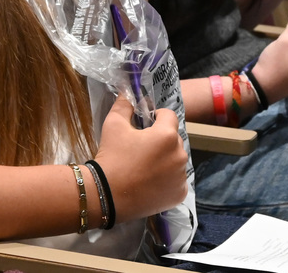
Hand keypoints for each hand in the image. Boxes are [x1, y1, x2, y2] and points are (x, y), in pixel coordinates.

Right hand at [94, 95, 188, 220]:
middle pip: (174, 139)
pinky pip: (178, 180)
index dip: (156, 117)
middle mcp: (180, 155)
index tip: (144, 126)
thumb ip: (124, 105)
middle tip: (141, 149)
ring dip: (166, 159)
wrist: (105, 195)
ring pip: (176, 159)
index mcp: (167, 135)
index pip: (169, 116)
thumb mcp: (113, 125)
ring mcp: (181, 176)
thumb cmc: (111, 157)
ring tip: (145, 168)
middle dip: (161, 140)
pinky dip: (168, 180)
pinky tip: (151, 182)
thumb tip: (128, 93)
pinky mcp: (180, 194)